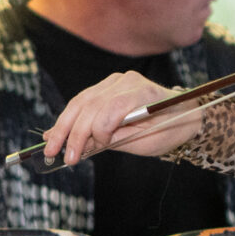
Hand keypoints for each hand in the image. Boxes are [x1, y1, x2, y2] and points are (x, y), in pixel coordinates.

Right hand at [40, 71, 202, 166]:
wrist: (183, 112)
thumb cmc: (169, 129)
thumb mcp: (147, 143)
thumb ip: (114, 141)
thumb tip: (81, 148)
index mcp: (142, 94)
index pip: (109, 109)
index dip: (97, 131)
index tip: (93, 150)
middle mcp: (126, 81)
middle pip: (89, 105)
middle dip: (70, 132)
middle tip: (56, 155)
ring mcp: (116, 80)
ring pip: (81, 101)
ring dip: (63, 125)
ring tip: (51, 146)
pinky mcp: (108, 85)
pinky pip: (83, 100)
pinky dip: (70, 117)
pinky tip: (56, 132)